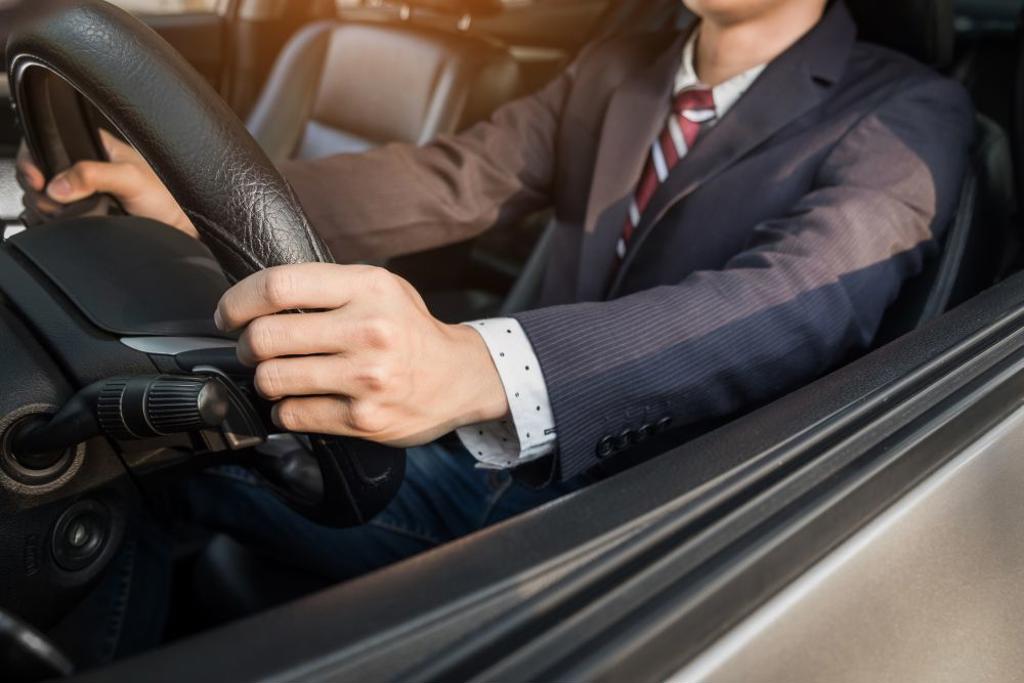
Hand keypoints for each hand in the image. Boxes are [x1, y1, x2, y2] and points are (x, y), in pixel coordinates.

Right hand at [15, 130, 196, 237]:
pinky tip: (72, 224)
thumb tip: (59, 185)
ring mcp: (84, 194)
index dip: (37, 159)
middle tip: (58, 202)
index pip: (51, 143)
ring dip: (51, 208)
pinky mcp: (85, 216)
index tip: (38, 178)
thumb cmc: (168, 200)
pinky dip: (58, 222)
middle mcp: (87, 169)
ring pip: (47, 198)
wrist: (179, 232)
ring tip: (71, 214)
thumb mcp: (131, 179)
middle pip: (43, 174)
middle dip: (43, 189)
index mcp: (97, 148)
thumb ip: (94, 175)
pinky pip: (58, 218)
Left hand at [215, 263, 509, 445]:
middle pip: (266, 337)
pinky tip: (303, 401)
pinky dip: (286, 410)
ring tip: (281, 375)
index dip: (239, 301)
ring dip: (266, 379)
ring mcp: (367, 378)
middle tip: (254, 349)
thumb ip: (328, 286)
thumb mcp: (380, 289)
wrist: (459, 378)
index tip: (229, 315)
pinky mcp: (364, 418)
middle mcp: (369, 330)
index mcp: (369, 288)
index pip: (279, 286)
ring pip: (273, 379)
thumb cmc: (408, 330)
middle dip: (248, 346)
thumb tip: (256, 297)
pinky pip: (293, 415)